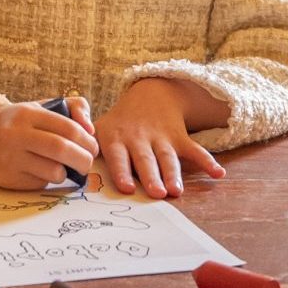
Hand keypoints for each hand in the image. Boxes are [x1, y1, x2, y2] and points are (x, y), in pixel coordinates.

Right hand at [0, 100, 97, 190]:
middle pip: (62, 150)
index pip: (68, 128)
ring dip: (66, 173)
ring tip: (65, 168)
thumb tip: (91, 129)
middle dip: (83, 160)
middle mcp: (16, 135)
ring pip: (54, 172)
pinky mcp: (7, 180)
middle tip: (87, 163)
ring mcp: (10, 159)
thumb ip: (71, 109)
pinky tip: (42, 171)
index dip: (87, 140)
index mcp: (26, 114)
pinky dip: (48, 180)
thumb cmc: (14, 122)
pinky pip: (40, 184)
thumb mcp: (38, 108)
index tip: (92, 147)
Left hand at [93, 78, 227, 198]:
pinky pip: (194, 150)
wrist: (150, 94)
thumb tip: (69, 162)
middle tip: (155, 194)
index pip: (118, 156)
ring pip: (168, 157)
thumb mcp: (97, 125)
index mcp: (116, 138)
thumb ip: (84, 143)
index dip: (122, 171)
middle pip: (145, 160)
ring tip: (176, 191)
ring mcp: (160, 138)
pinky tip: (218, 174)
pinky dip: (208, 161)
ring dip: (173, 173)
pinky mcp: (179, 138)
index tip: (126, 188)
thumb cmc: (118, 122)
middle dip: (151, 176)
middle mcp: (138, 139)